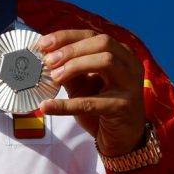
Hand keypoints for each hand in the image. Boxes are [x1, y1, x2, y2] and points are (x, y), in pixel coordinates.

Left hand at [36, 29, 145, 156]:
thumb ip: (68, 68)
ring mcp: (130, 84)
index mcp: (120, 53)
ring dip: (75, 66)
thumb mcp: (82, 83)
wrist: (122, 138)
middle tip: (48, 61)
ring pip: (106, 61)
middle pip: (103, 43)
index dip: (66, 37)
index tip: (42, 44)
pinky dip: (67, 104)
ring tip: (54, 78)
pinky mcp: (124, 107)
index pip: (92, 36)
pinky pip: (93, 102)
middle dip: (71, 49)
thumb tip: (43, 56)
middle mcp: (130, 64)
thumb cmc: (101, 105)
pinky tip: (47, 106)